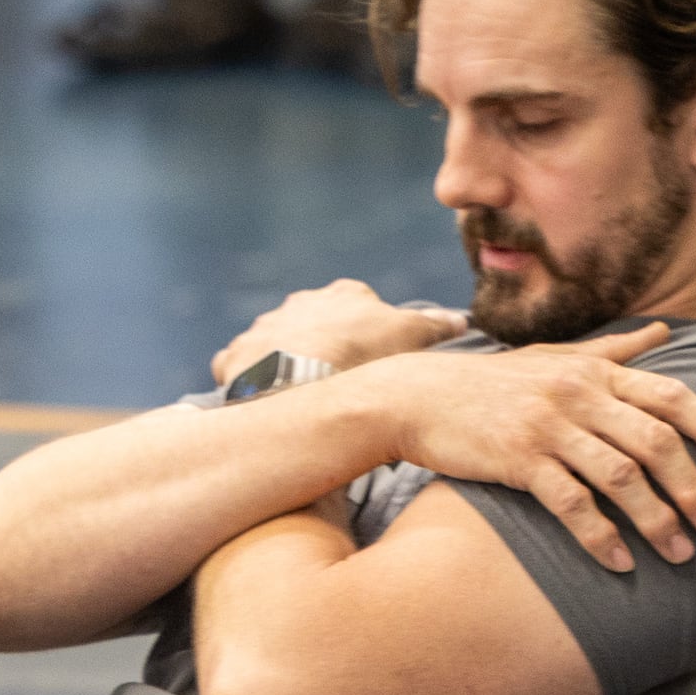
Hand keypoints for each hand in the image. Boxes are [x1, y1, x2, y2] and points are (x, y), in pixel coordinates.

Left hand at [210, 278, 463, 387]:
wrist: (307, 380)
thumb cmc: (367, 357)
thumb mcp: (413, 337)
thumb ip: (436, 326)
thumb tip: (461, 319)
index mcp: (343, 294)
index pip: (357, 307)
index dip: (364, 335)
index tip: (368, 359)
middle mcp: (298, 303)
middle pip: (311, 324)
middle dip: (319, 346)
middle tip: (332, 381)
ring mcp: (263, 328)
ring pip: (273, 344)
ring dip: (281, 363)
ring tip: (296, 396)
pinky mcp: (234, 357)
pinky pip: (236, 366)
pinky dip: (246, 380)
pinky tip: (259, 400)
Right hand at [358, 328, 695, 571]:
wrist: (417, 396)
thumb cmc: (491, 381)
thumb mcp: (553, 355)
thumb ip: (612, 350)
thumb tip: (664, 332)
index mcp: (593, 371)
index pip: (669, 394)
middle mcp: (578, 394)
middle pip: (656, 440)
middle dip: (694, 486)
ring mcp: (547, 426)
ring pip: (621, 475)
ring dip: (656, 518)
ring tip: (680, 553)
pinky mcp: (517, 459)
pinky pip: (571, 502)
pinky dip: (600, 535)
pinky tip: (620, 562)